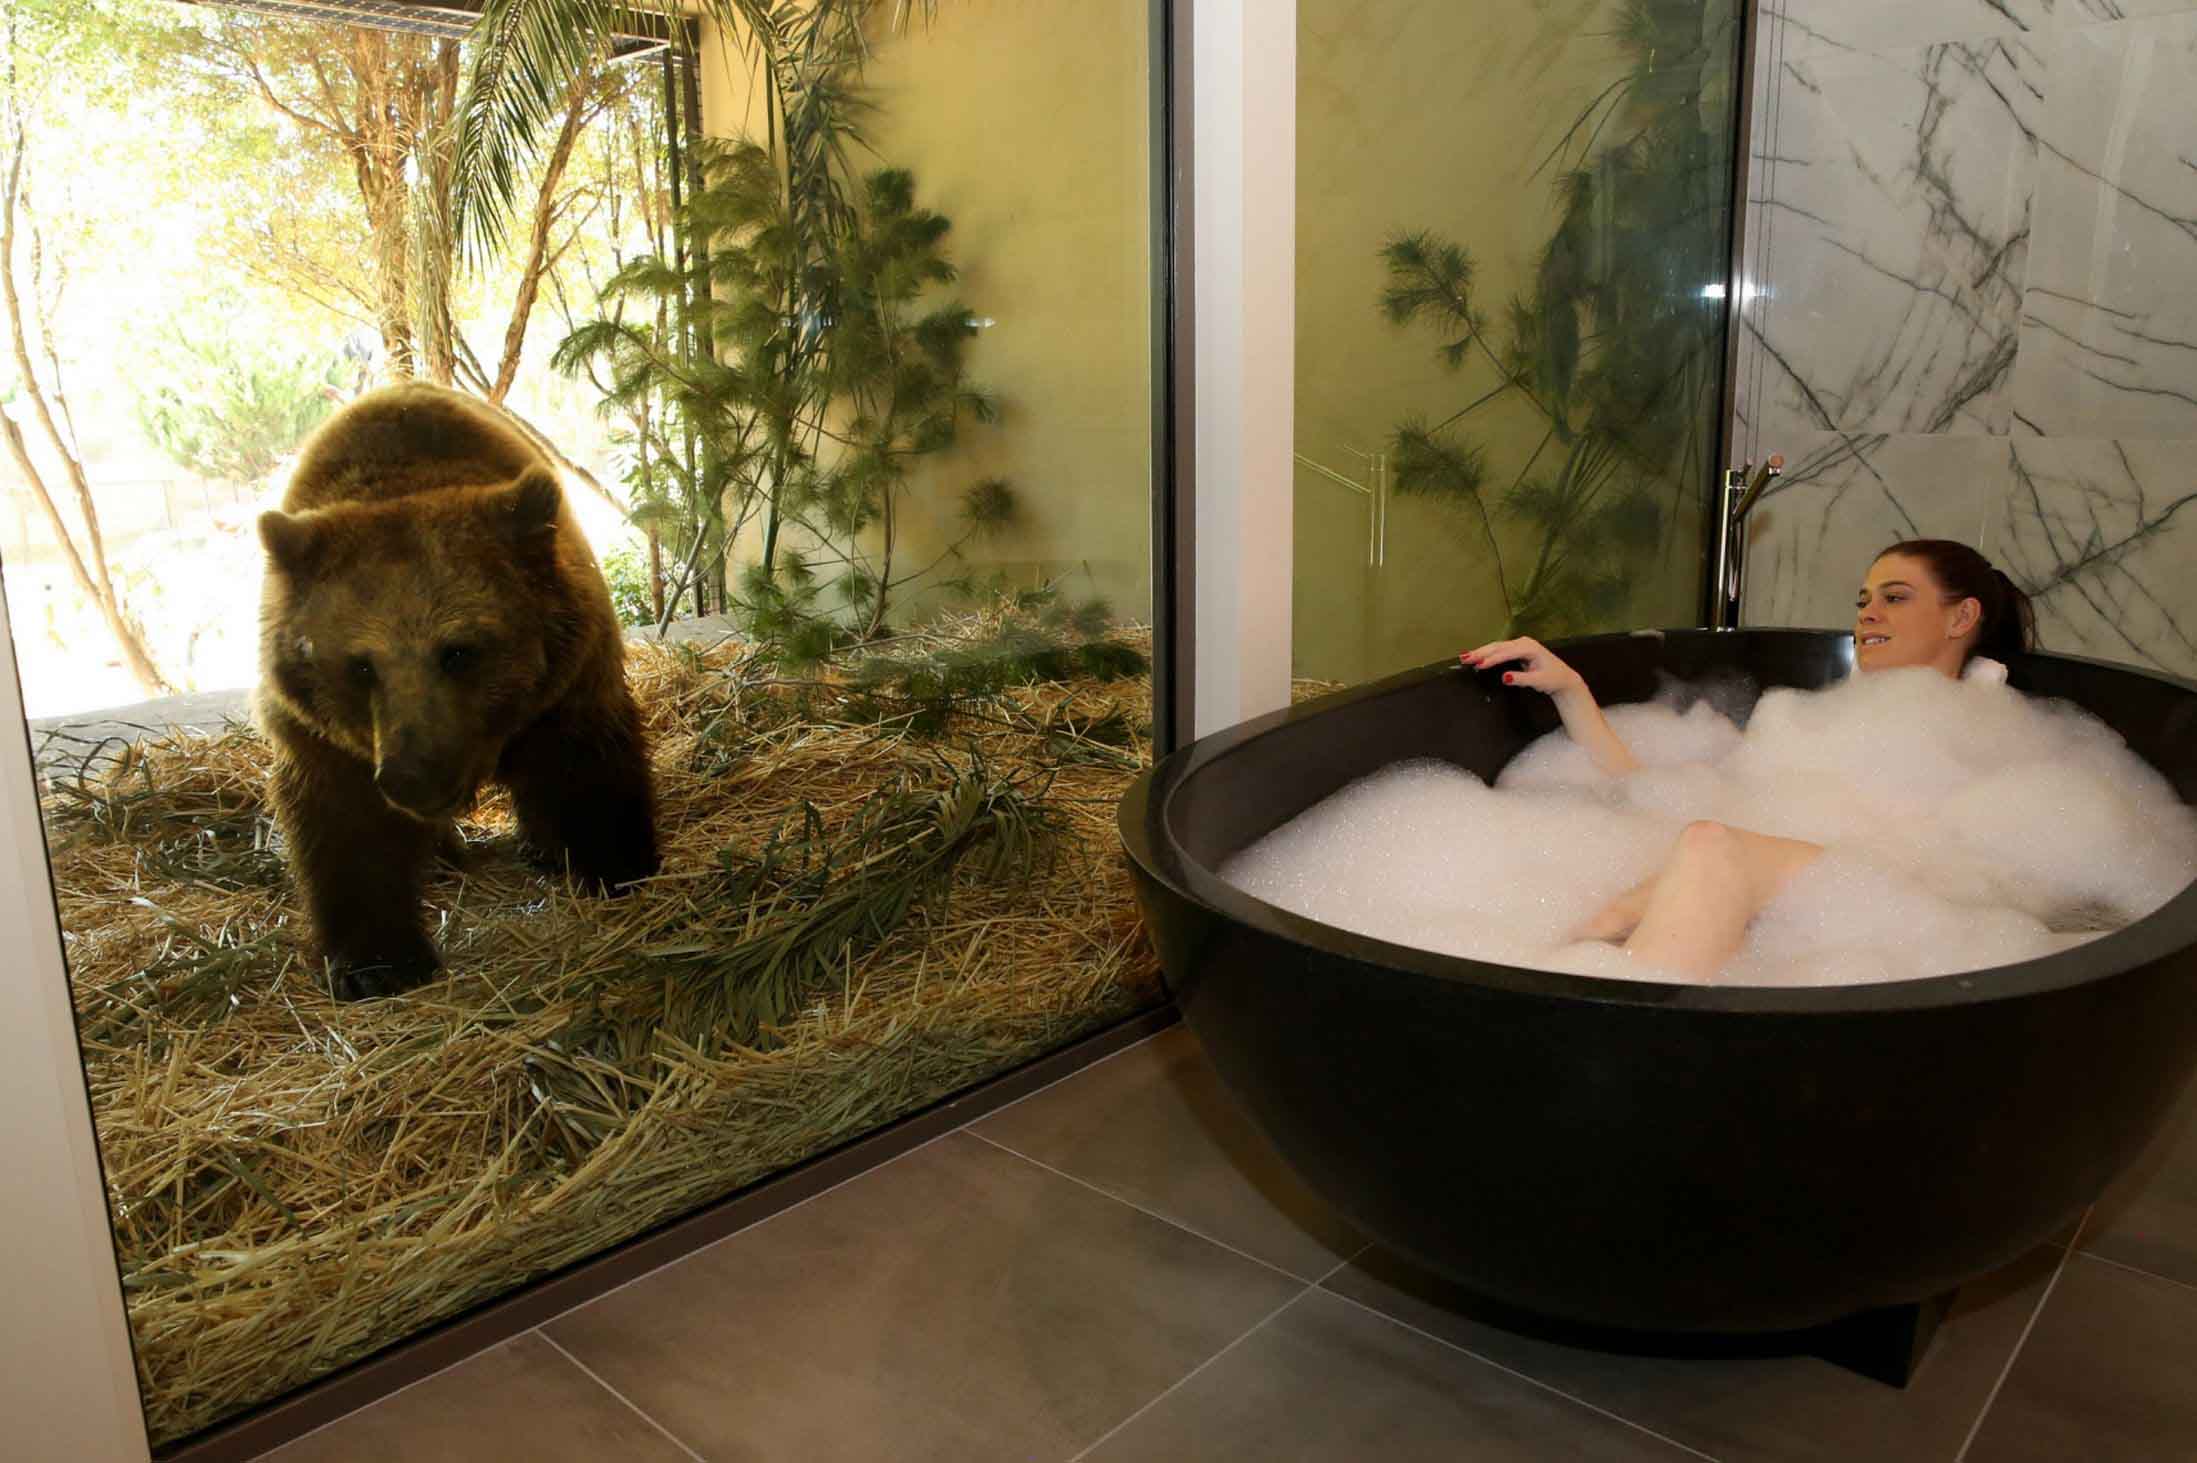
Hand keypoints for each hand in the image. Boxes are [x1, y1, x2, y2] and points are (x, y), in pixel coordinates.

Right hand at [1458, 637, 1584, 695]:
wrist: (1563, 678)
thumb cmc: (1553, 679)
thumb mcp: (1538, 681)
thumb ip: (1521, 679)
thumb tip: (1504, 677)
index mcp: (1530, 648)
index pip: (1506, 653)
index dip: (1492, 659)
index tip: (1479, 665)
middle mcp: (1524, 643)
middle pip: (1498, 646)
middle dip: (1481, 652)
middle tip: (1465, 658)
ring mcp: (1520, 645)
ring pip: (1497, 647)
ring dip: (1481, 652)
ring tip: (1466, 657)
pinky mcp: (1517, 650)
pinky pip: (1499, 650)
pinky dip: (1488, 653)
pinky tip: (1477, 657)